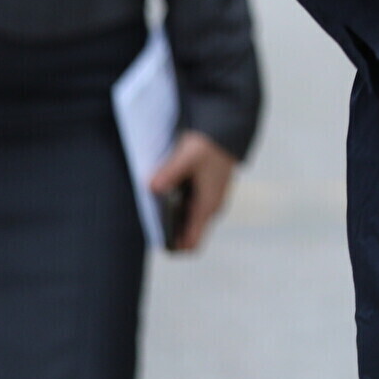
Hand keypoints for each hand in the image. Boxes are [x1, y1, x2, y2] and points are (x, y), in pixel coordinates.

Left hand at [147, 130, 239, 252]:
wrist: (227, 132)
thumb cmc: (209, 145)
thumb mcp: (187, 157)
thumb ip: (170, 173)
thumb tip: (151, 188)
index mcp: (207, 206)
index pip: (191, 244)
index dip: (173, 247)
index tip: (156, 239)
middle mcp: (210, 208)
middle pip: (187, 235)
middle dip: (169, 231)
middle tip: (151, 218)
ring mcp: (209, 202)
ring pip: (188, 222)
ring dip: (173, 219)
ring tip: (157, 205)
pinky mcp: (206, 193)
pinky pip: (189, 210)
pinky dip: (177, 207)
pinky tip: (166, 193)